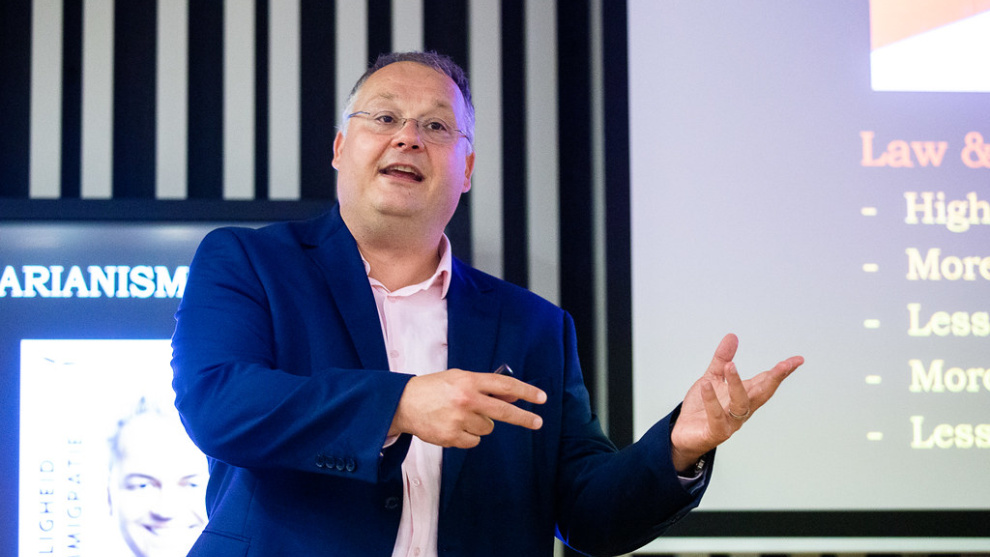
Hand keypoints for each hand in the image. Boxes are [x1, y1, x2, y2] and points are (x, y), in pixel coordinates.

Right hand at [389, 368, 546, 447]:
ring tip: (460, 416)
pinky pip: (474, 441)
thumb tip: (513, 395)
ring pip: (487, 428)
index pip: (504, 385)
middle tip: (537, 422)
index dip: (525, 392)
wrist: (403, 403)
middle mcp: (466, 400)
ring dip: (480, 424)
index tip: (540, 398)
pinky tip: (453, 426)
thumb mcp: (460, 378)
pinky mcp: (452, 437)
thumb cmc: (434, 388)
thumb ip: (486, 387)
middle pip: (503, 411)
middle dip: (524, 418)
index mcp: (468, 381)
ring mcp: (459, 420)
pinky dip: (468, 436)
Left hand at [669, 334, 803, 471]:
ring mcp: (730, 422)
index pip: (766, 381)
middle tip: (784, 365)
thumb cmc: (701, 410)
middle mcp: (742, 410)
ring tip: (731, 365)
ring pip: (740, 403)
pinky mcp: (715, 432)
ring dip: (737, 384)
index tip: (797, 360)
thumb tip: (732, 336)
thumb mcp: (711, 378)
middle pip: (762, 393)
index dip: (781, 372)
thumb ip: (722, 359)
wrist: (683, 435)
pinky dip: (712, 401)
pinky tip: (706, 386)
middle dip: (774, 379)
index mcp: (744, 396)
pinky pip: (716, 417)